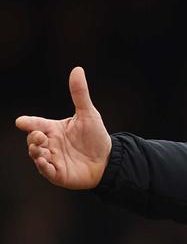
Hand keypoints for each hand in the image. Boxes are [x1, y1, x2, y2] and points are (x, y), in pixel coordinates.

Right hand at [15, 67, 111, 189]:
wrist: (109, 161)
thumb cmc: (96, 138)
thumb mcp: (89, 114)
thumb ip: (80, 94)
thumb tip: (77, 69)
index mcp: (53, 129)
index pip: (37, 123)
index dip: (28, 122)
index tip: (21, 122)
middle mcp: (49, 143)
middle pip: (33, 140)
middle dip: (33, 138)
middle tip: (39, 136)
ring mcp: (52, 159)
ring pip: (36, 155)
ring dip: (36, 152)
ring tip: (40, 148)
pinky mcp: (57, 173)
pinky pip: (46, 170)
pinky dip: (43, 166)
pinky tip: (44, 162)